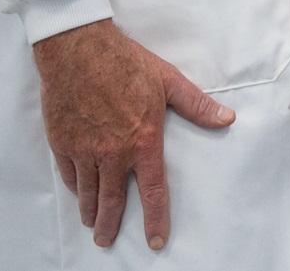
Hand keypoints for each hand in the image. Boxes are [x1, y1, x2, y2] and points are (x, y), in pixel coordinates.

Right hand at [32, 19, 234, 250]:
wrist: (78, 49)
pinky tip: (80, 193)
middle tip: (108, 241)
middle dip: (111, 225)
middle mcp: (113, 152)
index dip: (155, 219)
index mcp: (143, 140)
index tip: (155, 241)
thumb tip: (227, 118)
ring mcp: (84, 150)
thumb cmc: (126, 62)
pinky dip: (76, 188)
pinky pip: (69, 175)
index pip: (153, 190)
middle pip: (112, 201)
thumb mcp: (168, 80)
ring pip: (88, 193)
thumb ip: (197, 105)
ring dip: (91, 212)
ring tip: (93, 224)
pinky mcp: (62, 143)